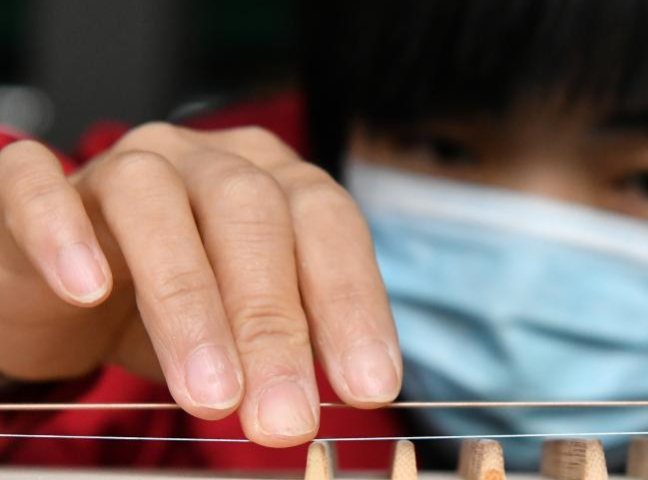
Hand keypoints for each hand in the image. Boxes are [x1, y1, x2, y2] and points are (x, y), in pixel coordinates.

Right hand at [0, 123, 401, 445]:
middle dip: (273, 322)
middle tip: (283, 415)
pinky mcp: (35, 185)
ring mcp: (121, 164)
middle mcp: (206, 162)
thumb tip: (317, 404)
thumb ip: (287, 344)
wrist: (66, 287)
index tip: (368, 384)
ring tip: (211, 392)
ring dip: (189, 300)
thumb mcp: (245, 325)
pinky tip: (87, 289)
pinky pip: (39, 186)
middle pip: (252, 215)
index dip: (352, 302)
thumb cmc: (172, 307)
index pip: (330, 224)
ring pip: (156, 202)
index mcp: (274, 182)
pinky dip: (63, 233)